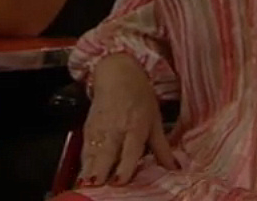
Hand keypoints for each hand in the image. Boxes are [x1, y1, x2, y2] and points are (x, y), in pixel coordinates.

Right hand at [77, 55, 178, 187]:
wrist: (118, 73)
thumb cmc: (139, 95)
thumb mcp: (155, 119)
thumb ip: (162, 147)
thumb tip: (175, 169)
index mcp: (135, 127)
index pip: (129, 150)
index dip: (123, 166)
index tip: (119, 181)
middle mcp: (116, 129)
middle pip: (106, 152)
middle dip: (100, 169)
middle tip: (96, 184)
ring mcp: (100, 127)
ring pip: (92, 151)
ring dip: (88, 168)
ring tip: (86, 183)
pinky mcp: (88, 127)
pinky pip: (85, 147)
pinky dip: (83, 161)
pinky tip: (81, 174)